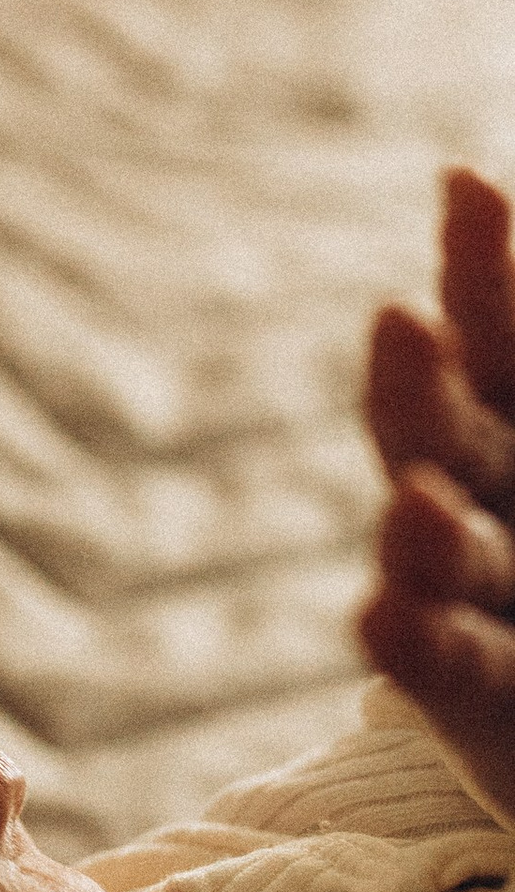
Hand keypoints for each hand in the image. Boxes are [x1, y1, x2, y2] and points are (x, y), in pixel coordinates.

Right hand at [360, 167, 514, 823]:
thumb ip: (512, 361)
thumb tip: (465, 191)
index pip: (496, 338)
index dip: (478, 266)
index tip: (467, 184)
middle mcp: (496, 504)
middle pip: (442, 431)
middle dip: (418, 382)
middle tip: (405, 324)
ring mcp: (476, 604)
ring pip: (436, 553)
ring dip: (421, 530)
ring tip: (425, 506)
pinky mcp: (476, 707)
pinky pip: (441, 673)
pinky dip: (411, 643)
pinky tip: (389, 615)